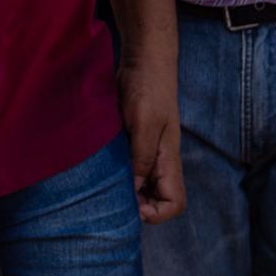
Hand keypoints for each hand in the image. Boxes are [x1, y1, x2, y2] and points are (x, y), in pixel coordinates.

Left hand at [117, 56, 184, 223]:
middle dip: (138, 206)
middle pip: (156, 200)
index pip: (174, 203)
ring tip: (104, 186)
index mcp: (169, 160)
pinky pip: (129, 168)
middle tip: (112, 198)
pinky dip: (118, 174)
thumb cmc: (148, 89)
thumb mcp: (144, 123)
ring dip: (126, 191)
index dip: (157, 213)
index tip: (133, 206)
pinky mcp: (133, 141)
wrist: (144, 62)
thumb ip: (141, 157)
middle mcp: (160, 161)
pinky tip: (102, 169)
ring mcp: (147, 151)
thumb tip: (134, 190)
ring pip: (141, 186)